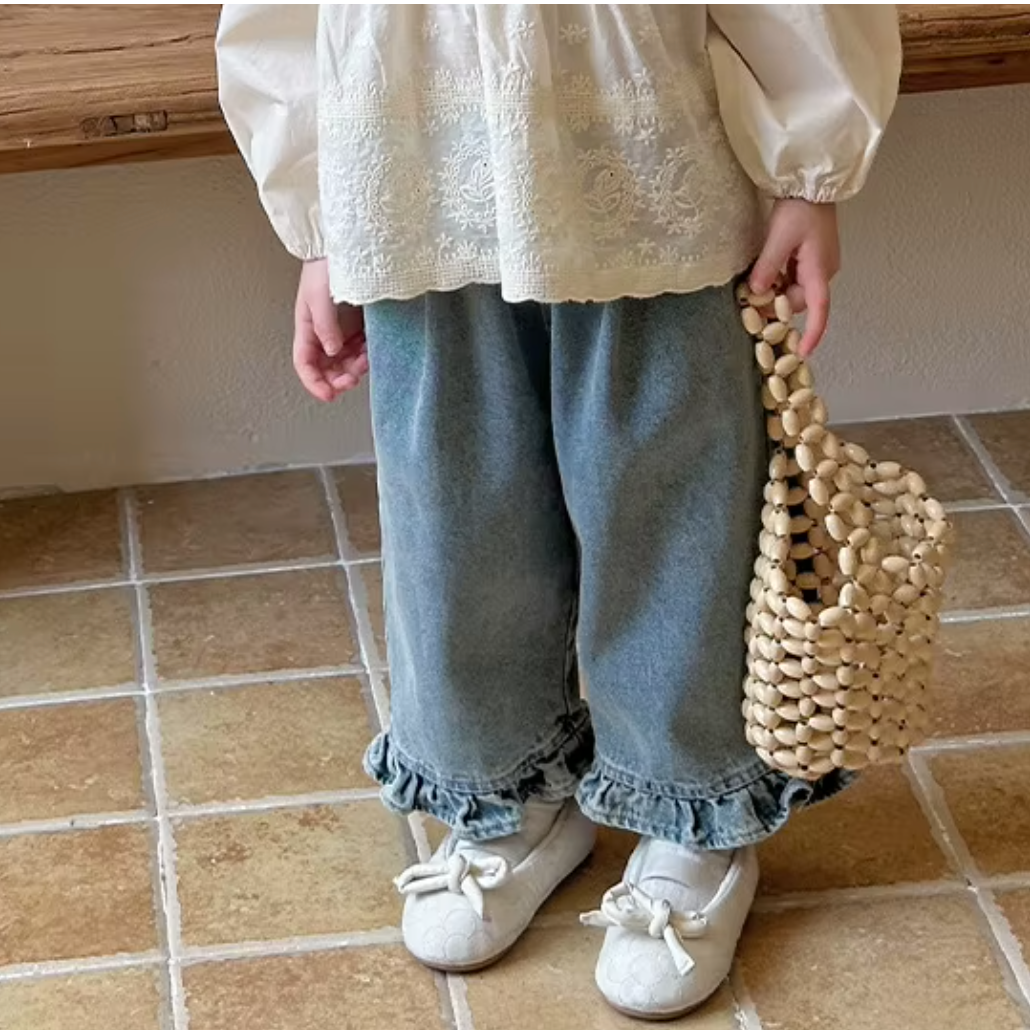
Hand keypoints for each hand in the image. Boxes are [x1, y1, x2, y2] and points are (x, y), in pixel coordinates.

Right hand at [293, 258, 367, 401]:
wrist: (348, 243)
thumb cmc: (327, 264)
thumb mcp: (319, 296)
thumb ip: (324, 327)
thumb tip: (333, 353)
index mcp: (307, 327)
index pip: (305, 363)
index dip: (314, 383)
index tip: (329, 395)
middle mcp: (324, 332)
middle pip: (327, 368)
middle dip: (338, 379)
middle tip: (352, 381)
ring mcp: (343, 329)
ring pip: (346, 361)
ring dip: (355, 368)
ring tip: (365, 361)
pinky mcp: (361, 325)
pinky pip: (363, 349)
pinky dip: (367, 356)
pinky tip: (372, 351)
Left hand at [749, 199, 839, 356]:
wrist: (812, 183)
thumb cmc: (800, 208)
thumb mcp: (779, 239)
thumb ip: (767, 267)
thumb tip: (756, 292)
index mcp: (819, 270)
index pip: (819, 310)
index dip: (812, 333)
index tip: (803, 352)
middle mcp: (823, 271)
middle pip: (798, 302)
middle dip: (776, 305)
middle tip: (750, 300)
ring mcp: (818, 264)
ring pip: (795, 291)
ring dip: (776, 291)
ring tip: (755, 282)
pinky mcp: (812, 258)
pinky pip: (795, 278)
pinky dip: (780, 280)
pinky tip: (766, 272)